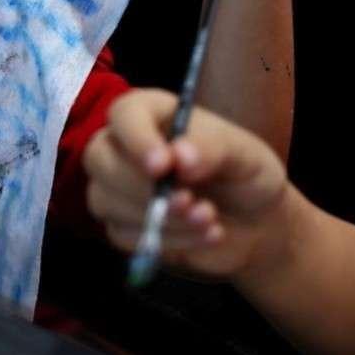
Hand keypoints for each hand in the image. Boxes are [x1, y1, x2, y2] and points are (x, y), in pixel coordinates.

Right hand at [84, 89, 290, 279]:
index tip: (163, 166)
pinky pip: (122, 235)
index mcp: (152, 113)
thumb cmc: (245, 174)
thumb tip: (180, 156)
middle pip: (98, 158)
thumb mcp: (245, 154)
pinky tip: (201, 235)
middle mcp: (125, 145)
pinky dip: (164, 240)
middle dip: (140, 187)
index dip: (136, 139)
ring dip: (158, 217)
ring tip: (208, 219)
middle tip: (188, 202)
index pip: (124, 114)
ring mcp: (117, 186)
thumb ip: (213, 148)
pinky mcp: (122, 224)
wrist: (255, 222)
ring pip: (104, 200)